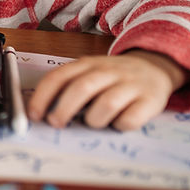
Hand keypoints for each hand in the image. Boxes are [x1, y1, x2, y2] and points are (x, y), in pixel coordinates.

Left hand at [26, 50, 187, 130]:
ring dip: (94, 119)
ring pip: (107, 103)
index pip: (60, 77)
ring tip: (93, 122)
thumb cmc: (113, 77)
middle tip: (56, 123)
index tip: (34, 115)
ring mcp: (131, 85)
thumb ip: (68, 86)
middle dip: (64, 109)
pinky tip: (117, 123)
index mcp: (88, 64)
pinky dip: (120, 125)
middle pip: (82, 88)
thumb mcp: (89, 72)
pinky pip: (131, 118)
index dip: (43, 96)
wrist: (155, 66)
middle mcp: (109, 71)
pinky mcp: (150, 101)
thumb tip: (42, 112)